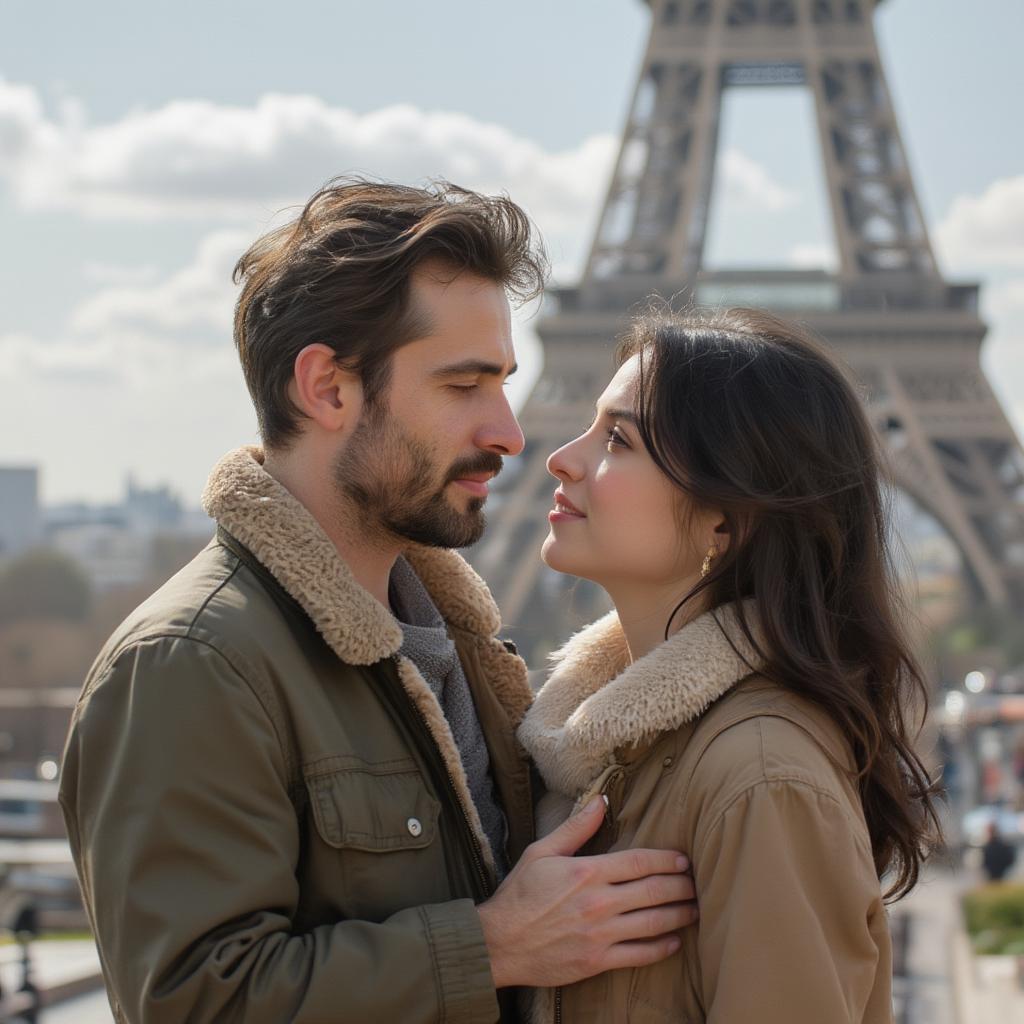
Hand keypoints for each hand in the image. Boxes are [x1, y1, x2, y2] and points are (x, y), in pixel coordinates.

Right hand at [478, 796, 696, 988]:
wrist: (499, 942)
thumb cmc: (519, 895)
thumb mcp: (541, 852)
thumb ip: (576, 828)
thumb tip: (601, 801)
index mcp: (587, 871)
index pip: (639, 861)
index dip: (667, 860)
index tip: (684, 859)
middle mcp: (599, 902)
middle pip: (653, 890)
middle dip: (681, 886)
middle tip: (698, 883)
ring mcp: (600, 934)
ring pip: (653, 922)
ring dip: (680, 915)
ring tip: (695, 909)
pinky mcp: (597, 961)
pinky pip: (639, 955)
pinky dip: (662, 948)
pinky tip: (675, 941)